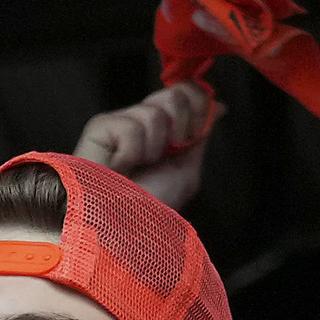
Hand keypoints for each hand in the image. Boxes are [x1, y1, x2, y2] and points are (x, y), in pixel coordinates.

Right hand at [71, 81, 220, 211]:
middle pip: (174, 94)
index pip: (185, 91)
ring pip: (154, 113)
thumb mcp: (187, 169)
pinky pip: (130, 126)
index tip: (194, 134)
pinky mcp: (99, 128)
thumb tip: (219, 106)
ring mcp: (119, 122)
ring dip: (153, 149)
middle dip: (181, 127)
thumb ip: (200, 134)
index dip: (198, 103)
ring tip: (137, 168)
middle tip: (167, 154)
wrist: (124, 228)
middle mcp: (141, 120)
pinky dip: (131, 153)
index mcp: (162, 129)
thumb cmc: (152, 205)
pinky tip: (119, 166)